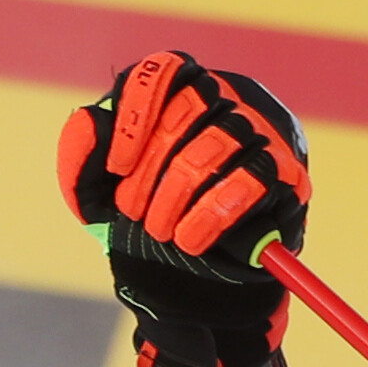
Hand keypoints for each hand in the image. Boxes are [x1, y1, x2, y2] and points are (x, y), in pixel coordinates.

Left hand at [56, 54, 311, 366]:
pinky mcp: (286, 179)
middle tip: (133, 212)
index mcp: (183, 98)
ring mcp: (263, 137)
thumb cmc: (147, 232)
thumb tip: (88, 119)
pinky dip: (211, 214)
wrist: (189, 296)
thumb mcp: (98, 200)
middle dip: (150, 168)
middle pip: (189, 107)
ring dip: (177, 195)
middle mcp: (228, 104)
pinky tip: (190, 239)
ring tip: (161, 231)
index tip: (117, 166)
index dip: (137, 112)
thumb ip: (81, 158)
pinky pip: (251, 180)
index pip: (165, 70)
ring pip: (219, 142)